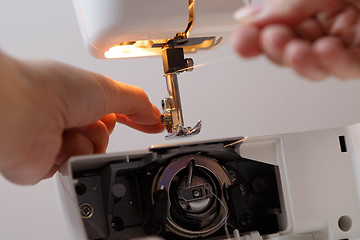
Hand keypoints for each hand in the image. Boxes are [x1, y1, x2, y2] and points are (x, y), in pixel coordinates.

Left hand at [0, 51, 163, 184]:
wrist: (22, 111)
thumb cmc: (52, 89)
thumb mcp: (108, 89)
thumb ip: (136, 103)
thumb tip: (153, 114)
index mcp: (81, 99)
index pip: (116, 112)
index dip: (136, 119)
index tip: (153, 124)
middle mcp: (68, 119)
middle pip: (104, 137)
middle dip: (101, 131)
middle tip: (90, 119)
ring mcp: (58, 141)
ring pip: (92, 154)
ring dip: (87, 143)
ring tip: (69, 131)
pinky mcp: (48, 162)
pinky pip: (75, 168)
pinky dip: (71, 156)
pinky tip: (58, 145)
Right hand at [231, 0, 359, 79]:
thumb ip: (284, 5)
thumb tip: (246, 18)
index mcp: (310, 5)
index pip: (273, 26)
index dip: (254, 36)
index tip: (240, 42)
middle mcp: (326, 25)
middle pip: (286, 50)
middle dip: (276, 49)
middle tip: (272, 39)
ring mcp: (344, 43)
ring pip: (311, 66)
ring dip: (300, 62)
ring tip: (296, 50)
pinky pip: (345, 70)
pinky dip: (332, 64)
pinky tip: (325, 51)